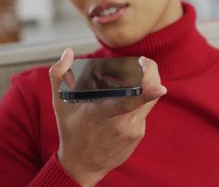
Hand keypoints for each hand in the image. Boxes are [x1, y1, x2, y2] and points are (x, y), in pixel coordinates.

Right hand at [48, 48, 166, 185]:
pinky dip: (138, 101)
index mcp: (104, 114)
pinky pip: (143, 111)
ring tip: (131, 78)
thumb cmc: (71, 131)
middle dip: (150, 75)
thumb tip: (68, 52)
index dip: (149, 91)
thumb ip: (59, 74)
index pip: (131, 101)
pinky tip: (125, 99)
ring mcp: (134, 130)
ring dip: (145, 86)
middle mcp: (123, 123)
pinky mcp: (139, 134)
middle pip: (149, 95)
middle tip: (141, 63)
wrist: (82, 165)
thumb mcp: (60, 103)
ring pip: (150, 101)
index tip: (159, 86)